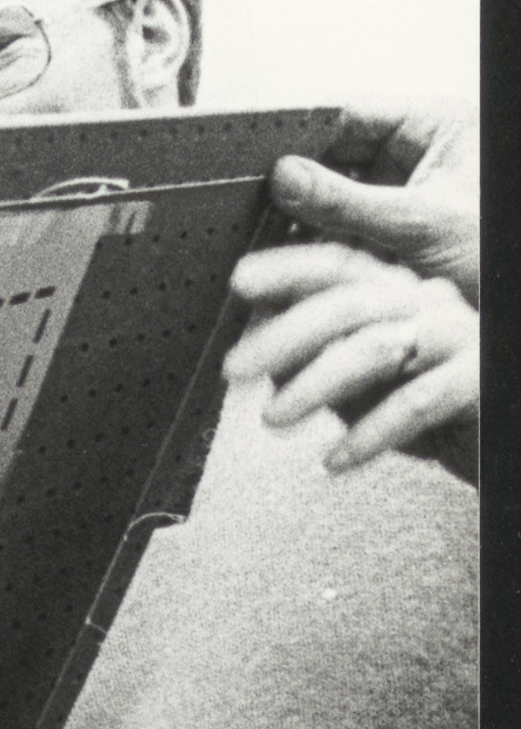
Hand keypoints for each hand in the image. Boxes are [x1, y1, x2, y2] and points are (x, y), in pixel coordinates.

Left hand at [226, 240, 475, 475]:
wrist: (496, 443)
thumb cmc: (429, 414)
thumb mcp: (363, 388)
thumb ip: (320, 364)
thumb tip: (263, 357)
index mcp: (398, 297)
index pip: (341, 268)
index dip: (290, 268)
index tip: (240, 281)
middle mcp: (430, 306)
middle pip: (349, 302)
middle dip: (283, 335)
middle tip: (235, 369)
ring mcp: (459, 338)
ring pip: (376, 347)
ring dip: (314, 385)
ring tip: (274, 419)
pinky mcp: (480, 380)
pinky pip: (417, 402)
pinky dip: (369, 434)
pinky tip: (336, 460)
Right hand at [266, 102, 478, 304]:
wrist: (515, 314)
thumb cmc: (498, 253)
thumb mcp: (419, 224)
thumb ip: (345, 200)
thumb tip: (286, 177)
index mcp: (440, 127)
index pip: (354, 115)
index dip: (307, 137)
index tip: (265, 162)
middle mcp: (424, 152)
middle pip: (341, 155)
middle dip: (305, 183)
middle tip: (263, 204)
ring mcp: (411, 190)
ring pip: (341, 192)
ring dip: (312, 216)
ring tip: (276, 233)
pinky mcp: (401, 228)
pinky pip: (350, 224)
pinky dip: (326, 240)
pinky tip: (300, 253)